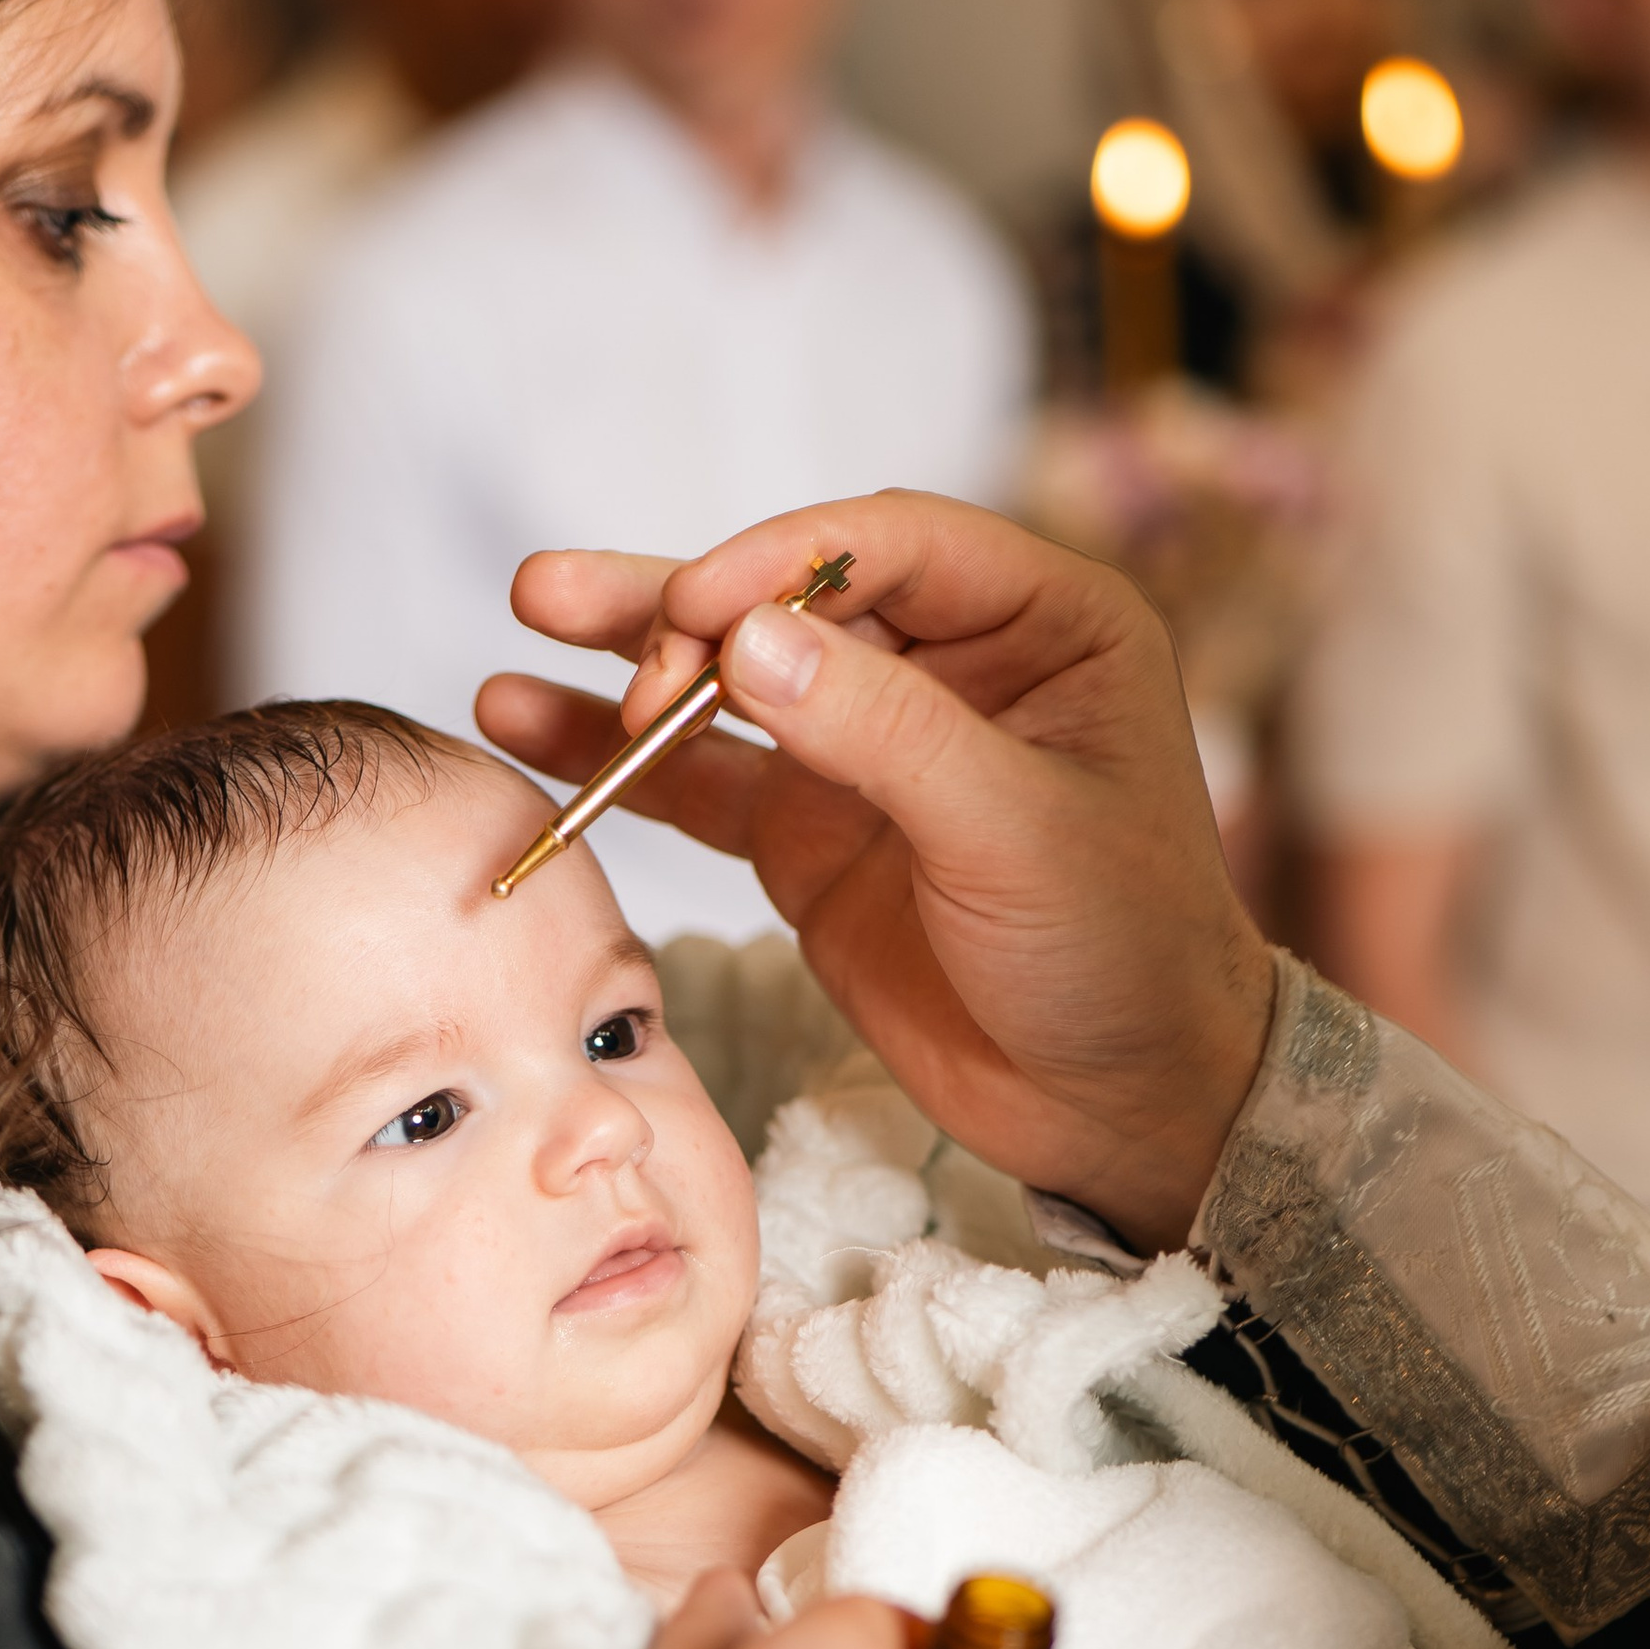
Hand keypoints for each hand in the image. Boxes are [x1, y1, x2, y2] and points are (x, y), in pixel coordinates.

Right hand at [478, 494, 1275, 1245]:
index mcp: (1044, 622)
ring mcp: (867, 749)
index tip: (695, 608)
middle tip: (577, 613)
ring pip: (730, 678)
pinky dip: (617, 759)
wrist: (1121, 1104)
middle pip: (788, 598)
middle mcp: (949, 665)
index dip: (779, 559)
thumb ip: (884, 734)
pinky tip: (526, 719)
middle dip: (680, 604)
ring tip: (530, 612)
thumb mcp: (1018, 832)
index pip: (888, 544)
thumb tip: (746, 643)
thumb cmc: (1123, 952)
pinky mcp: (808, 831)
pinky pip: (698, 779)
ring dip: (628, 655)